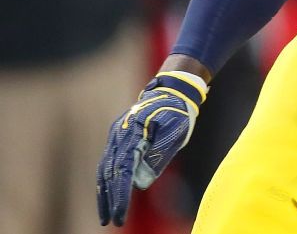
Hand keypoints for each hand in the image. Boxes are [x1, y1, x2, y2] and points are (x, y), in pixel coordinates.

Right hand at [97, 72, 206, 225]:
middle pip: (108, 172)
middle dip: (109, 199)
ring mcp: (116, 136)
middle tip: (111, 221)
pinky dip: (107, 181)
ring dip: (104, 193)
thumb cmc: (177, 112)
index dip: (120, 194)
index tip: (120, 214)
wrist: (172, 91)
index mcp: (133, 133)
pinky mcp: (118, 138)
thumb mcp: (175, 133)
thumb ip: (158, 156)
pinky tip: (108, 195)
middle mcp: (119, 135)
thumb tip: (141, 183)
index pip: (123, 170)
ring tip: (106, 215)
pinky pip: (108, 163)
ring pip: (104, 169)